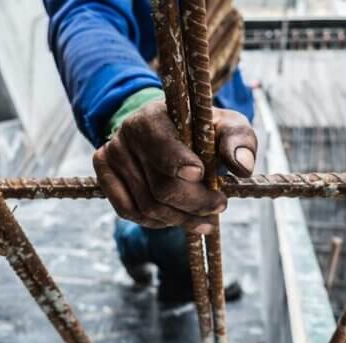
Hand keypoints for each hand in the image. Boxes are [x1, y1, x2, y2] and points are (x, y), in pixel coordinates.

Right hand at [93, 101, 256, 233]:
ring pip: (147, 207)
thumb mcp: (227, 126)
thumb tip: (241, 167)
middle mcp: (126, 135)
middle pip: (161, 188)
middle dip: (196, 204)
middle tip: (219, 206)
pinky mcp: (104, 176)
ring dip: (181, 219)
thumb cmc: (201, 129)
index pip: (163, 148)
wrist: (167, 128)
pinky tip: (178, 218)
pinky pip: (129, 212)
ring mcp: (112, 156)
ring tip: (206, 219)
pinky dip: (157, 222)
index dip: (181, 166)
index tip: (203, 177)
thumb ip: (239, 141)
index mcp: (154, 117)